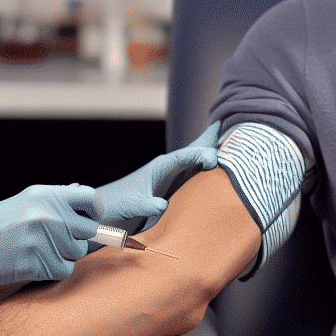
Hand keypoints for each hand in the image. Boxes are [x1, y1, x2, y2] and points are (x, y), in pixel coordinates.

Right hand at [0, 183, 98, 313]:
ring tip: (38, 251)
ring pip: (77, 253)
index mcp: (44, 195)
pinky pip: (63, 270)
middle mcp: (47, 214)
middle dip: (77, 238)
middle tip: (57, 241)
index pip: (90, 198)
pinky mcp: (37, 263)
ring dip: (63, 256)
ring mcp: (43, 239)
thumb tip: (81, 199)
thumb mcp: (22, 202)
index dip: (94, 212)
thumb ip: (52, 201)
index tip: (90, 220)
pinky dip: (53, 271)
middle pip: (88, 230)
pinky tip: (33, 263)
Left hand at [93, 121, 219, 233]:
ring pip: (196, 157)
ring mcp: (171, 175)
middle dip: (213, 139)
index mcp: (160, 167)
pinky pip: (193, 171)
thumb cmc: (116, 206)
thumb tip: (163, 206)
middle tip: (232, 125)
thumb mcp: (132, 207)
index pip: (185, 156)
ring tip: (230, 138)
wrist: (103, 211)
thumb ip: (147, 205)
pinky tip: (215, 165)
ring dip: (212, 149)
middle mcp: (168, 167)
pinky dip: (206, 164)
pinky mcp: (171, 185)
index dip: (201, 155)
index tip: (214, 160)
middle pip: (195, 149)